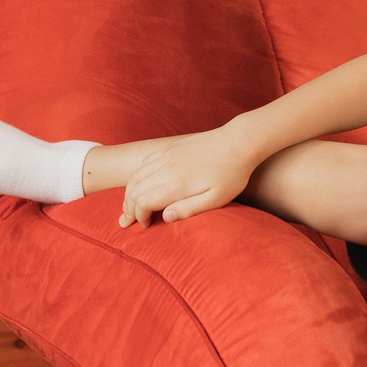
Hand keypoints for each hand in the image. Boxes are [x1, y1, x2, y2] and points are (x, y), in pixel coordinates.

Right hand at [120, 130, 260, 227]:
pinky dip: (135, 177)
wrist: (238, 142)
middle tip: (127, 221)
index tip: (145, 225)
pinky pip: (144, 163)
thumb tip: (165, 217)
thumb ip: (188, 209)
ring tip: (128, 207)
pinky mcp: (169, 148)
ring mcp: (166, 155)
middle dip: (128, 208)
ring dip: (128, 193)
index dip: (139, 216)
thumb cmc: (231, 174)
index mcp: (177, 184)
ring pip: (136, 176)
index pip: (143, 202)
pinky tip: (138, 185)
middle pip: (135, 190)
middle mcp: (166, 168)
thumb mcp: (215, 199)